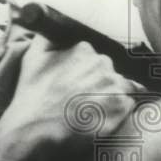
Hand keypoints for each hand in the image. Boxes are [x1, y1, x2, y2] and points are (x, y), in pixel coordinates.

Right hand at [0, 37, 136, 158]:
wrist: (35, 130)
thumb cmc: (31, 97)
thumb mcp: (32, 58)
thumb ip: (45, 38)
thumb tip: (52, 30)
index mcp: (84, 50)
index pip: (94, 59)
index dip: (86, 75)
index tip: (77, 87)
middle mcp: (102, 63)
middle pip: (109, 73)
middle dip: (100, 85)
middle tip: (84, 102)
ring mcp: (114, 84)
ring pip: (122, 87)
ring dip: (112, 97)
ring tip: (95, 112)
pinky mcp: (122, 106)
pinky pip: (129, 104)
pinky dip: (120, 112)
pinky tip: (102, 119)